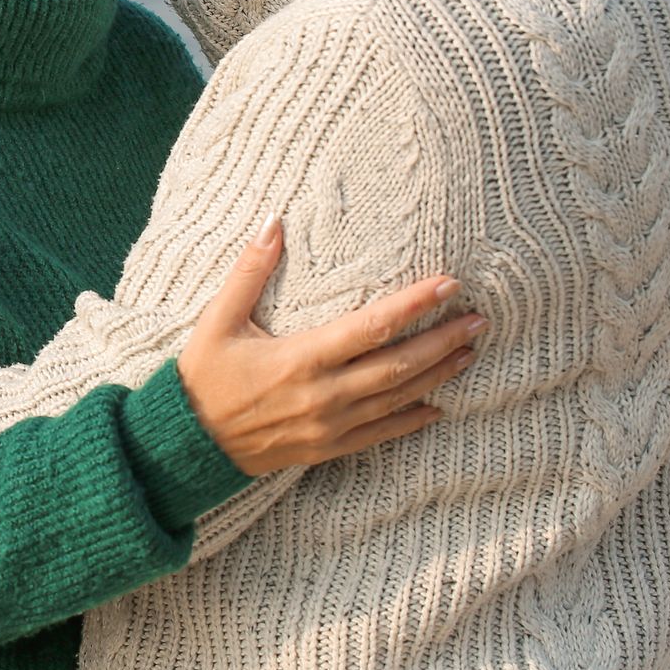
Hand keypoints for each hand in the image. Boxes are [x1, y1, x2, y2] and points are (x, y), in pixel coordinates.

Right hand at [177, 216, 484, 475]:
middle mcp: (323, 394)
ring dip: (438, 374)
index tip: (447, 285)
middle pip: (398, 365)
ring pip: (398, 399)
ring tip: (469, 352)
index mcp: (300, 358)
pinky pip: (381, 434)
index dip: (413, 305)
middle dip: (442, 340)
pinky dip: (413, 421)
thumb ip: (249, 271)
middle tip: (478, 320)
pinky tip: (439, 406)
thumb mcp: (218, 319)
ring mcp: (329, 425)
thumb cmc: (204, 377)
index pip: (371, 326)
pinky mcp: (328, 447)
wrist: (190, 443)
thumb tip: (274, 222)